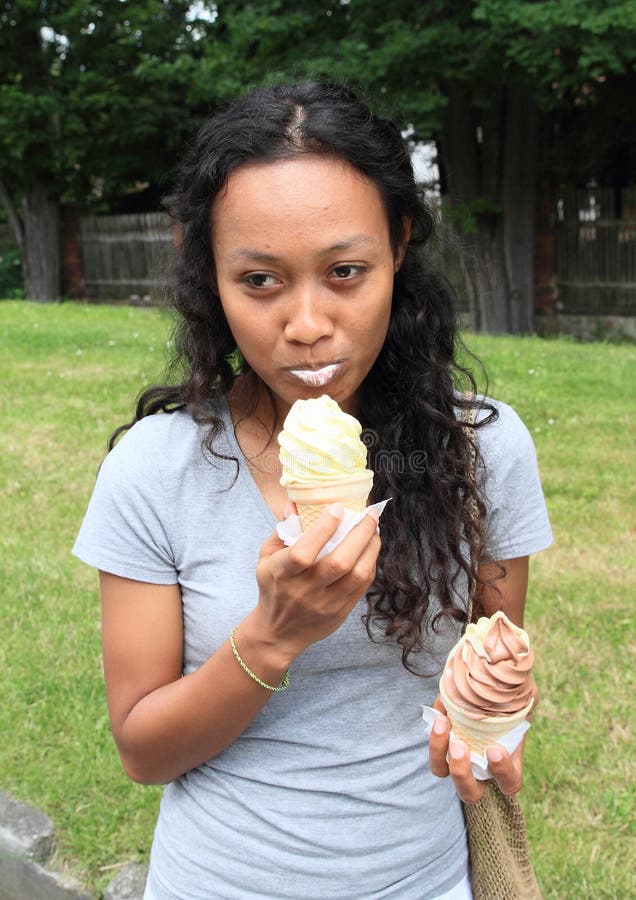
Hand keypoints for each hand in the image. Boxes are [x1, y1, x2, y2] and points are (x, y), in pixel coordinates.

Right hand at [253, 502, 380, 661]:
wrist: (279, 632)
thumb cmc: (273, 587)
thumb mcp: (266, 558)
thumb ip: (282, 529)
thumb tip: (295, 503)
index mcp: (282, 574)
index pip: (303, 553)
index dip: (322, 529)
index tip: (338, 508)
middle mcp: (305, 590)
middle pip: (339, 562)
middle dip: (359, 534)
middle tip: (369, 514)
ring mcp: (325, 603)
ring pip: (357, 575)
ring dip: (370, 548)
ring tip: (373, 530)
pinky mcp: (341, 612)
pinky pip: (362, 585)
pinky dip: (370, 563)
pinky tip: (370, 549)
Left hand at [428, 696, 525, 802]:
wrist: (486, 686)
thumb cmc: (511, 697)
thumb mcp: (523, 696)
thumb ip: (523, 698)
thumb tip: (515, 686)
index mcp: (508, 765)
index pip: (509, 783)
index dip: (502, 772)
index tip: (494, 749)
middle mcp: (481, 770)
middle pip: (468, 791)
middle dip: (461, 772)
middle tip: (459, 746)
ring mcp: (459, 759)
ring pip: (441, 770)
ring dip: (438, 750)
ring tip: (442, 722)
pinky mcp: (442, 744)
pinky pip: (433, 744)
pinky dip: (434, 727)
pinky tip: (441, 708)